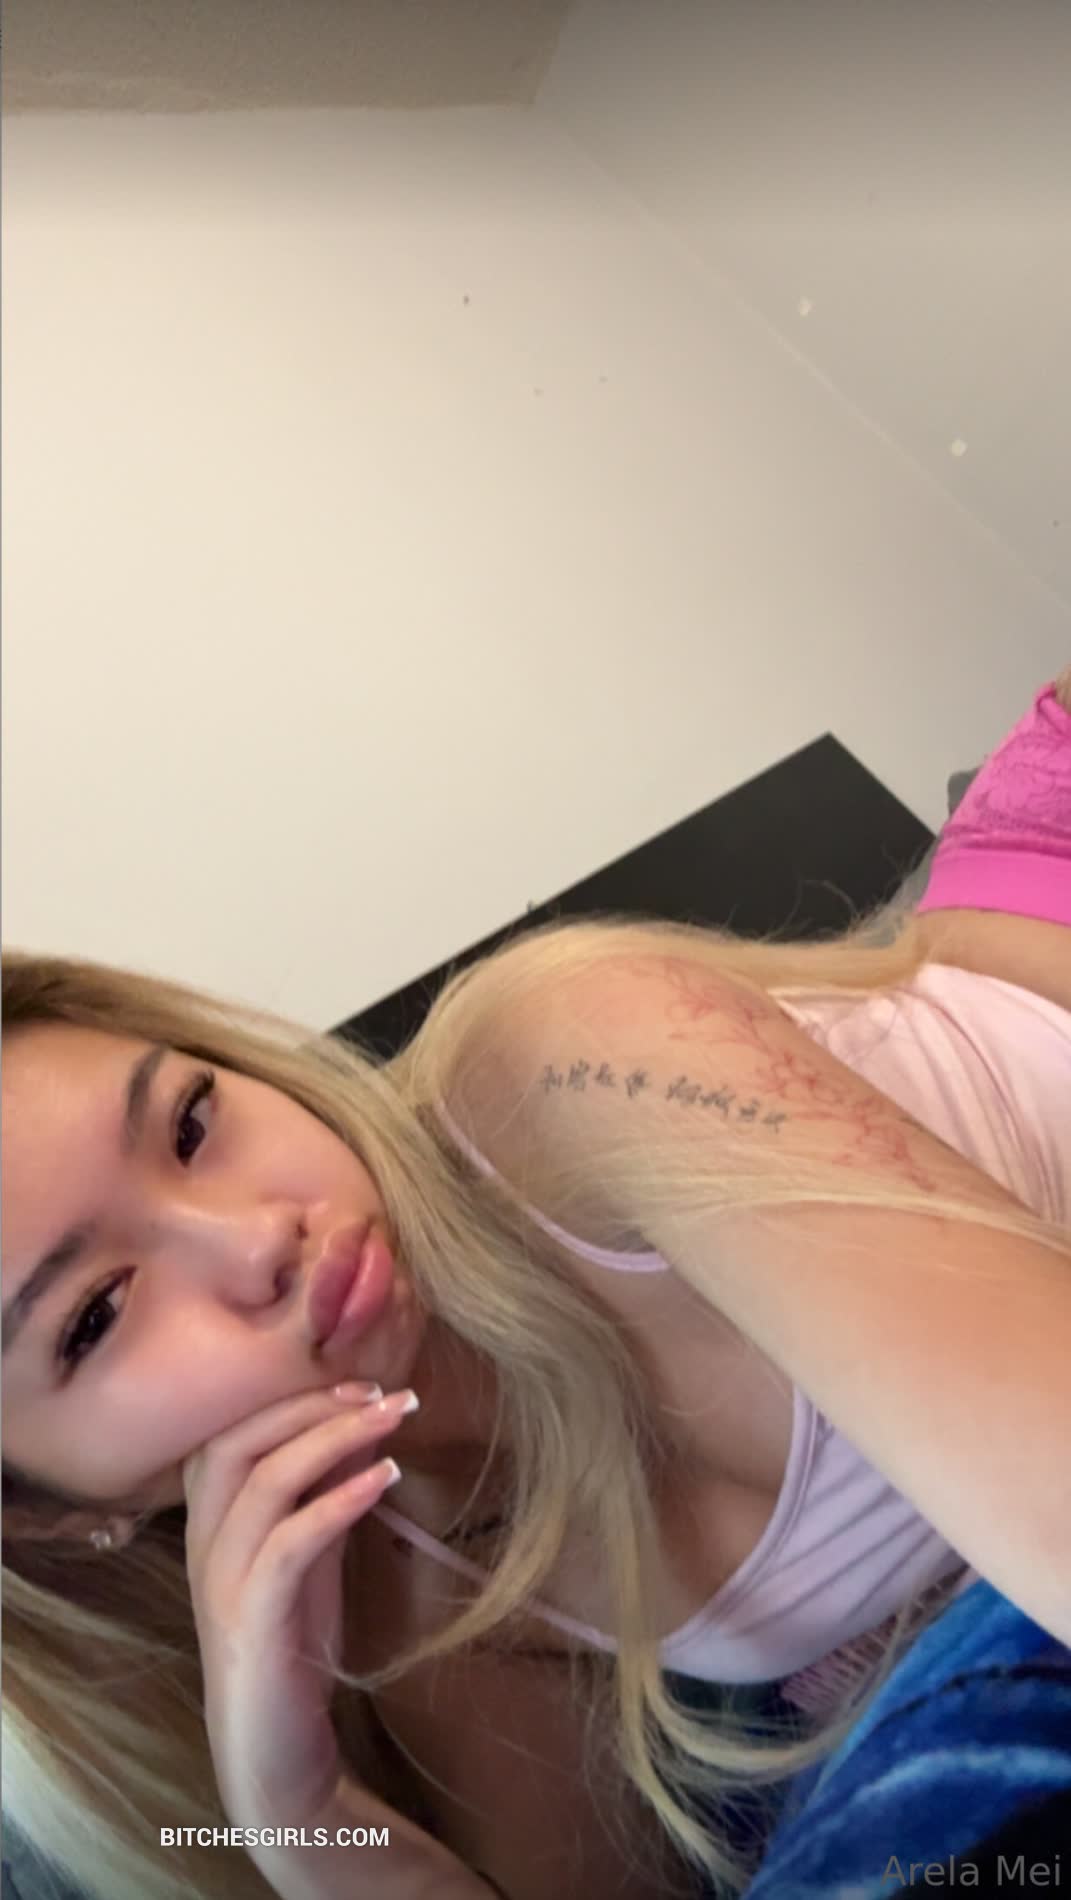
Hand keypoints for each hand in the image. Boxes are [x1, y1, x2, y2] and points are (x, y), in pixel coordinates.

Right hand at [182, 1382, 413, 1831]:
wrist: (273, 1757)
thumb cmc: (291, 1647)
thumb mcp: (311, 1556)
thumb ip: (325, 1494)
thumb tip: (365, 1427)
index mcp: (211, 1524)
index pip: (230, 1433)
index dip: (291, 1397)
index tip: (361, 1381)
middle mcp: (204, 1545)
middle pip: (236, 1443)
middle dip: (309, 1404)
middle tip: (381, 1391)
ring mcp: (221, 1583)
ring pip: (260, 1481)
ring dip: (333, 1437)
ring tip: (394, 1415)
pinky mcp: (251, 1621)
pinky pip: (287, 1544)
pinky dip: (335, 1501)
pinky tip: (383, 1478)